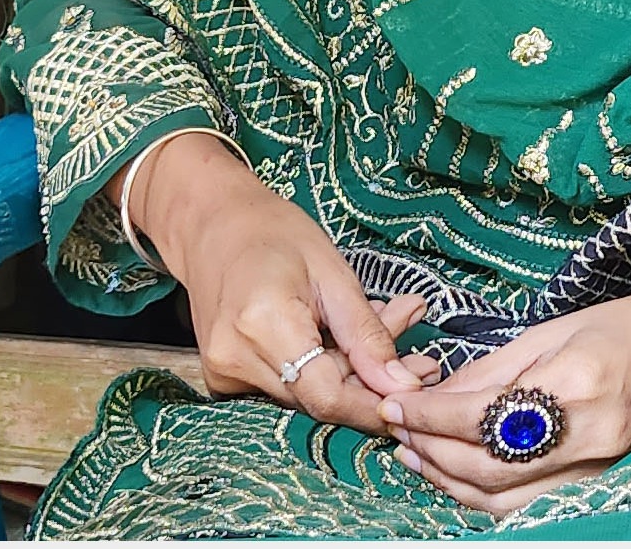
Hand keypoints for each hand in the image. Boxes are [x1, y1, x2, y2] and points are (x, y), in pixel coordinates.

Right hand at [129, 132, 437, 435]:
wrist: (212, 224)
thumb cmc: (274, 232)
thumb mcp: (333, 271)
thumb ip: (367, 334)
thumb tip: (403, 385)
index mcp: (262, 325)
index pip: (326, 396)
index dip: (373, 405)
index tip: (415, 396)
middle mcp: (235, 360)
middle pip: (319, 398)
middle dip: (371, 380)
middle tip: (419, 353)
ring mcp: (223, 374)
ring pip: (305, 395)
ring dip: (350, 372)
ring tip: (386, 327)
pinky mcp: (222, 379)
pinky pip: (286, 387)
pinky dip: (320, 369)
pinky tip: (341, 337)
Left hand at [382, 292, 630, 516]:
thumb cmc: (628, 326)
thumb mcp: (555, 328)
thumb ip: (494, 366)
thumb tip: (437, 391)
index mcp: (576, 381)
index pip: (484, 413)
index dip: (430, 414)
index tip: (395, 403)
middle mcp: (587, 433)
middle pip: (488, 464)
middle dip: (431, 449)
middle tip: (394, 428)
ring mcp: (595, 466)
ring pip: (504, 496)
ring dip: (449, 480)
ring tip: (413, 454)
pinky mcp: (597, 481)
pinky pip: (528, 502)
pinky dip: (484, 495)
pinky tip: (455, 474)